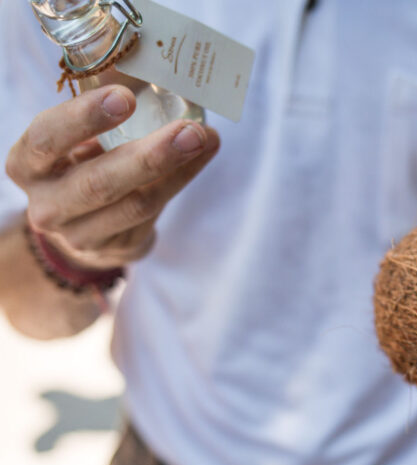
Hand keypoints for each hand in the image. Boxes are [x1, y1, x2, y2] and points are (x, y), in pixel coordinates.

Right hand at [6, 85, 219, 268]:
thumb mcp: (75, 143)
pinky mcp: (115, 248)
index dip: (84, 118)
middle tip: (190, 130)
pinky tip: (201, 157)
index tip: (125, 98)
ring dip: (177, 170)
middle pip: (99, 182)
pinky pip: (155, 213)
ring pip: (136, 204)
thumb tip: (165, 80)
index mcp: (28, 165)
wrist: (83, 229)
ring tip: (204, 139)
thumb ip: (104, 120)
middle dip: (149, 156)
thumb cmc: (80, 169)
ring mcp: (80, 234)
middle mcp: (47, 205)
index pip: (48, 139)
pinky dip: (181, 181)